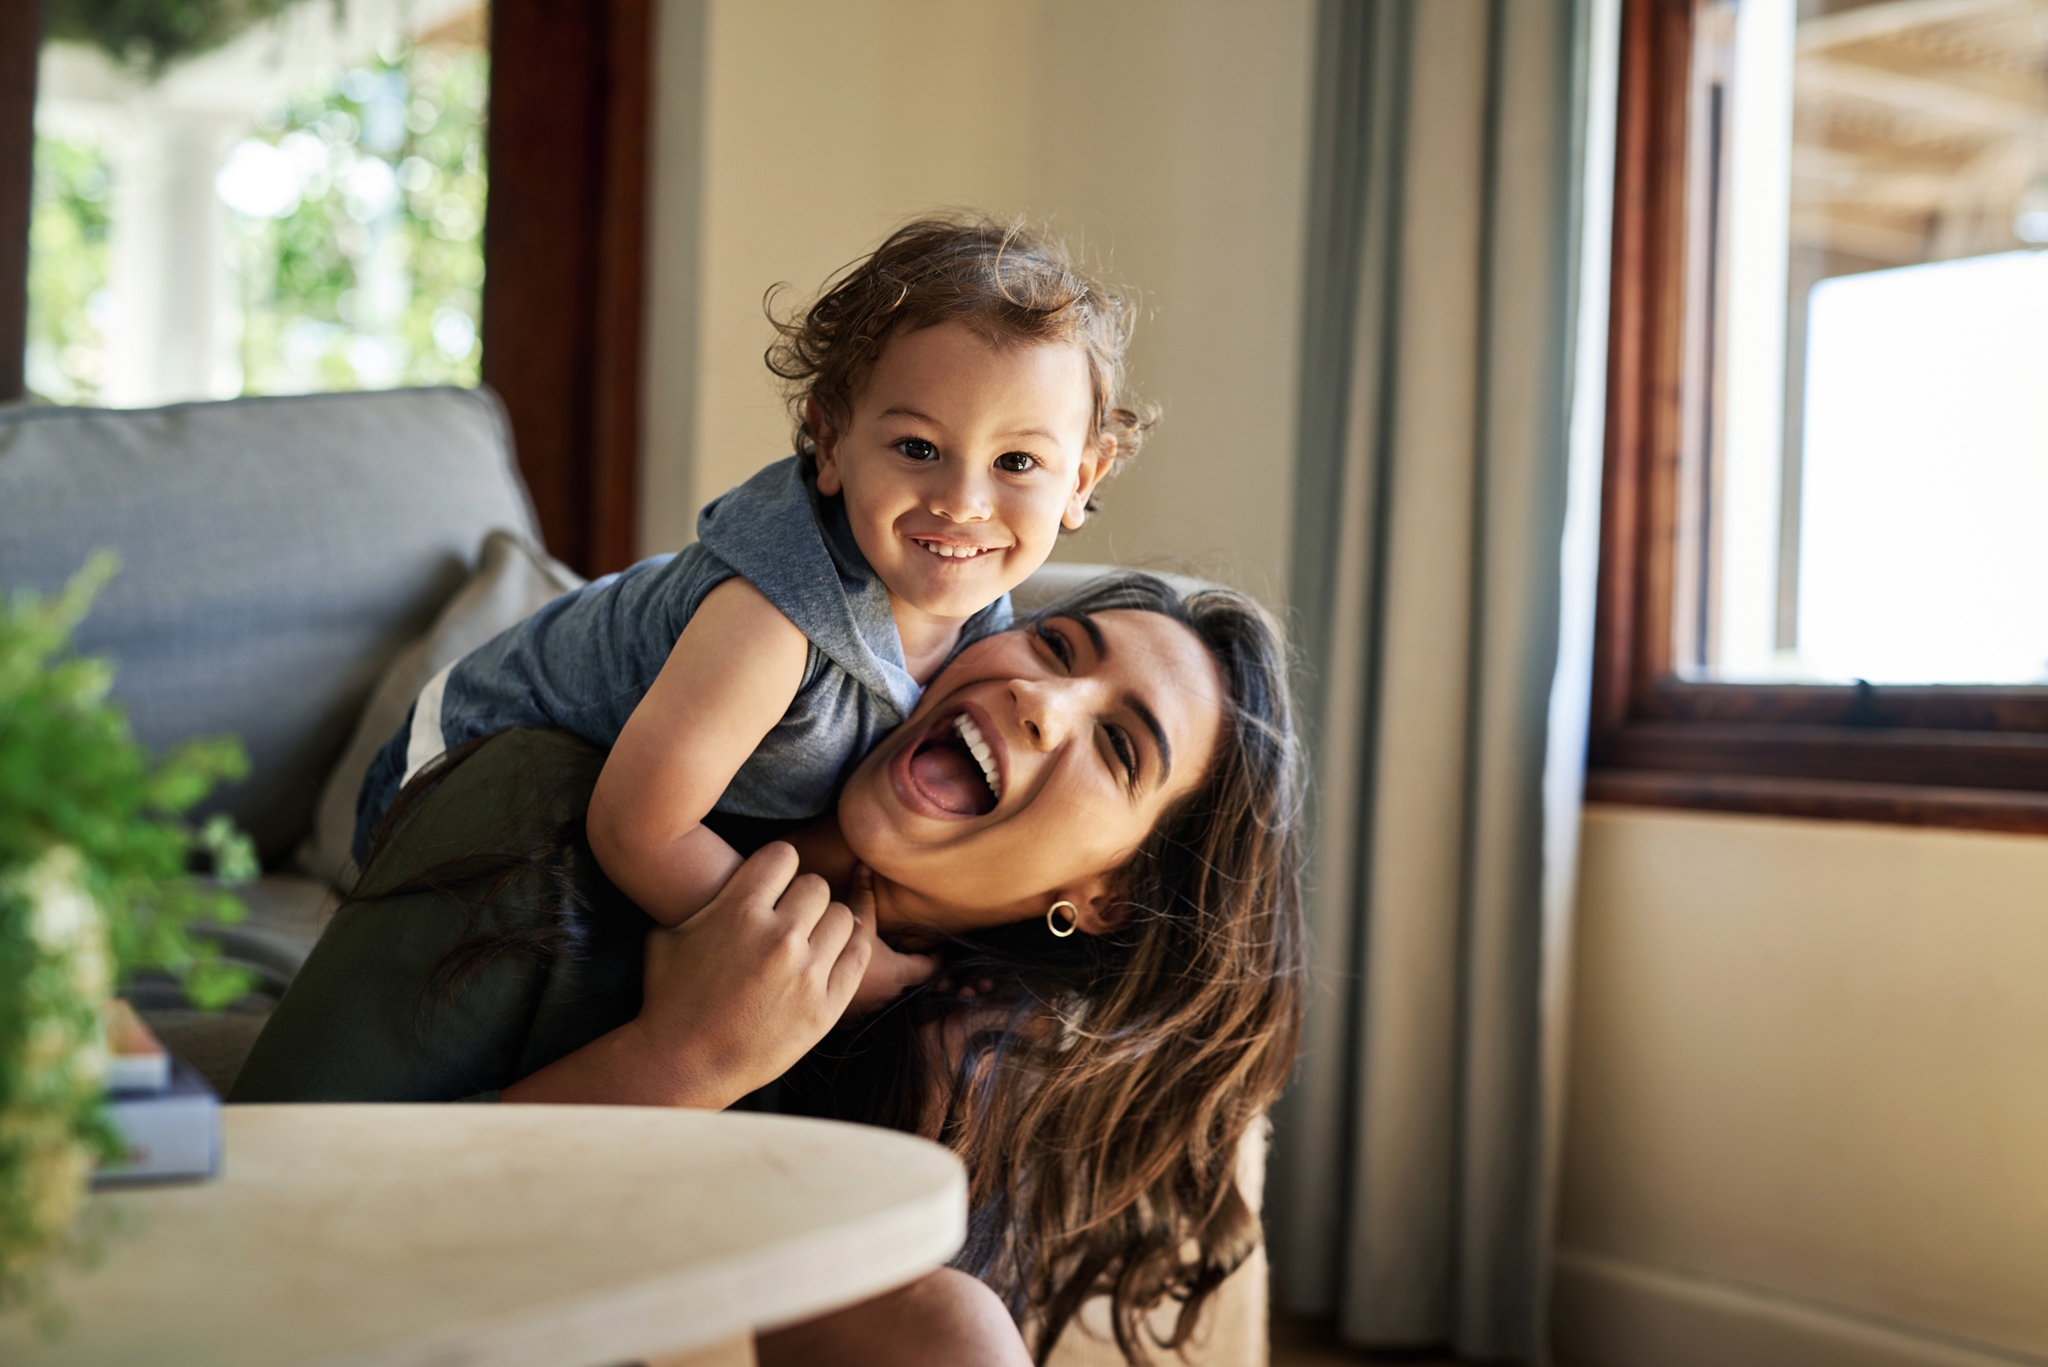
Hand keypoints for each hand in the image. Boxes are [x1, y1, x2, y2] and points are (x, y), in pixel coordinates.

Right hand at [628, 841, 871, 1106]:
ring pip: (843, 917)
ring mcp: (806, 973)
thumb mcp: (669, 935)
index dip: (778, 867)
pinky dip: (849, 948)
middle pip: (817, 886)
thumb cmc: (671, 998)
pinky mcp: (825, 1007)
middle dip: (802, 897)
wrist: (685, 1063)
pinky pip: (858, 956)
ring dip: (826, 923)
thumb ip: (705, 899)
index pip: (784, 855)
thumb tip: (721, 875)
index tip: (773, 883)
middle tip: (790, 916)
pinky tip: (833, 951)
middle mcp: (779, 937)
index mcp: (739, 912)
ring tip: (809, 939)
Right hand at [842, 866, 939, 1018]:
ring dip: (884, 980)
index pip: (929, 967)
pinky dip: (861, 992)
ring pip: (884, 994)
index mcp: (897, 974)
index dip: (935, 955)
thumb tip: (866, 866)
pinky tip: (849, 980)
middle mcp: (887, 997)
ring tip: (878, 960)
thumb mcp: (852, 923)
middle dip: (909, 965)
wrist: (799, 995)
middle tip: (907, 946)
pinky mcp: (845, 1018)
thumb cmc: (831, 958)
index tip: (935, 945)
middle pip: (908, 981)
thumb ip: (862, 897)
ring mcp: (866, 1011)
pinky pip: (861, 1005)